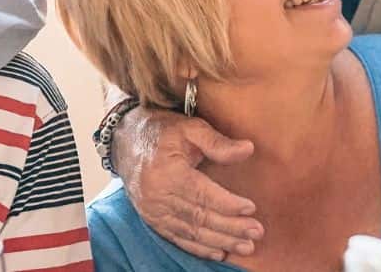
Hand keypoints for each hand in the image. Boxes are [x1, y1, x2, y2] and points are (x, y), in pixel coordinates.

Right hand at [114, 106, 262, 260]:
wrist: (124, 141)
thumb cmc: (161, 131)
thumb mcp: (189, 128)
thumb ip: (217, 142)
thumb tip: (248, 149)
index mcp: (168, 172)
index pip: (202, 194)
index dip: (228, 204)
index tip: (251, 208)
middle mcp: (158, 196)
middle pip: (199, 217)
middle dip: (230, 228)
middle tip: (256, 232)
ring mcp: (153, 211)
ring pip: (191, 232)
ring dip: (220, 242)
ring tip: (246, 246)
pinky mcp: (152, 219)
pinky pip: (177, 238)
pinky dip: (199, 248)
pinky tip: (219, 252)